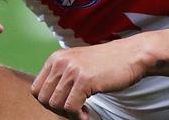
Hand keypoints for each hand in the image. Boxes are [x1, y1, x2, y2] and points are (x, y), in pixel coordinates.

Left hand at [32, 39, 147, 118]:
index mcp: (56, 58)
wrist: (132, 55)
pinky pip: (70, 108)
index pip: (37, 89)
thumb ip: (62, 76)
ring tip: (83, 111)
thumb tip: (49, 101)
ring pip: (55, 105)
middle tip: (75, 110)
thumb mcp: (78, 64)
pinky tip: (88, 112)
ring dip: (69, 114)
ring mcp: (72, 70)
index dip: (49, 103)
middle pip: (43, 99)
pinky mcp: (84, 79)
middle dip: (58, 110)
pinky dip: (78, 116)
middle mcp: (60, 62)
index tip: (64, 105)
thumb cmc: (108, 63)